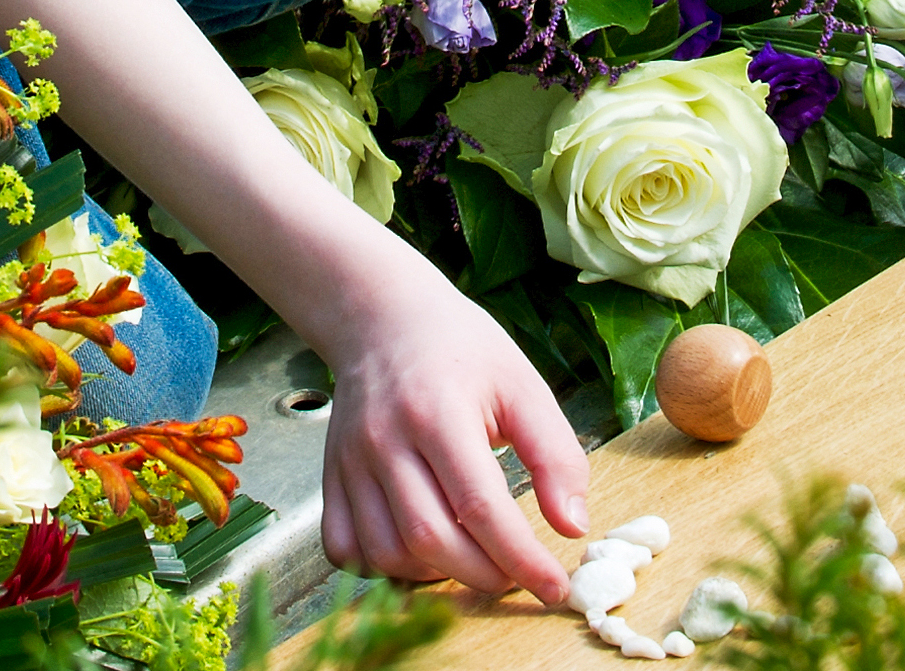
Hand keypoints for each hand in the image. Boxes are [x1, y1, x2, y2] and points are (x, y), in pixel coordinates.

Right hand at [320, 270, 589, 601]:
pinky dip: (383, 569)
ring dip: (437, 577)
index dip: (522, 558)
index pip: (481, 507)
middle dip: (485, 575)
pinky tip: (420, 554)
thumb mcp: (521, 384)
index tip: (554, 588)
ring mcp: (351, 461)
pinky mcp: (332, 475)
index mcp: (439, 412)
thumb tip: (573, 527)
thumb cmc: (460, 347)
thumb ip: (553, 454)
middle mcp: (386, 440)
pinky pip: (347, 548)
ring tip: (474, 561)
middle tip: (519, 576)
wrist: (383, 317)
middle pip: (432, 538)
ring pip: (388, 552)